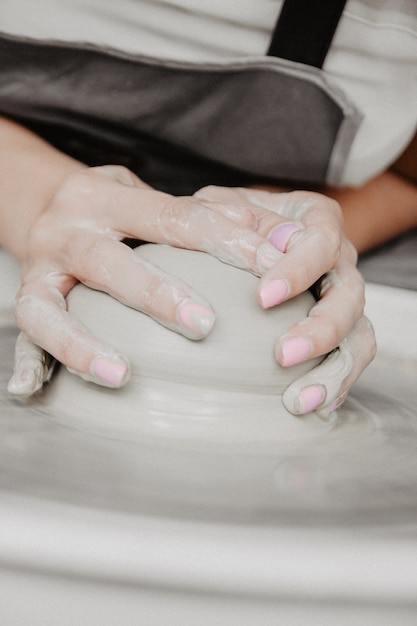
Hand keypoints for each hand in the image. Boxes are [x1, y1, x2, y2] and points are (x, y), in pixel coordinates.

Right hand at [8, 166, 283, 396]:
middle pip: (109, 263)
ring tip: (123, 376)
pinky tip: (28, 390)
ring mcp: (38, 270)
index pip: (172, 216)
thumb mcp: (149, 197)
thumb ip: (201, 213)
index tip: (272, 266)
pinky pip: (24, 336)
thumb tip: (272, 230)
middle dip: (156, 293)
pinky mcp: (24, 300)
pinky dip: (28, 363)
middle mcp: (66, 231)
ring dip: (84, 344)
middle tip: (205, 324)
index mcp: (103, 197)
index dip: (223, 240)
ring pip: (52, 308)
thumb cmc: (114, 209)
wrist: (42, 202)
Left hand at [194, 185, 376, 418]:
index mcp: (317, 219)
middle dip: (321, 328)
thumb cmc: (229, 217)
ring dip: (335, 368)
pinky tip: (314, 405)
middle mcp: (340, 258)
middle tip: (283, 356)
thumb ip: (229, 214)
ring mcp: (342, 295)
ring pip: (359, 332)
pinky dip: (337, 381)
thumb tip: (248, 241)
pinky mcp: (339, 326)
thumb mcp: (222, 205)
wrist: (242, 231)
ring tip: (300, 399)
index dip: (298, 271)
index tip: (263, 298)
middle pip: (350, 294)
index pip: (320, 243)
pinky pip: (351, 355)